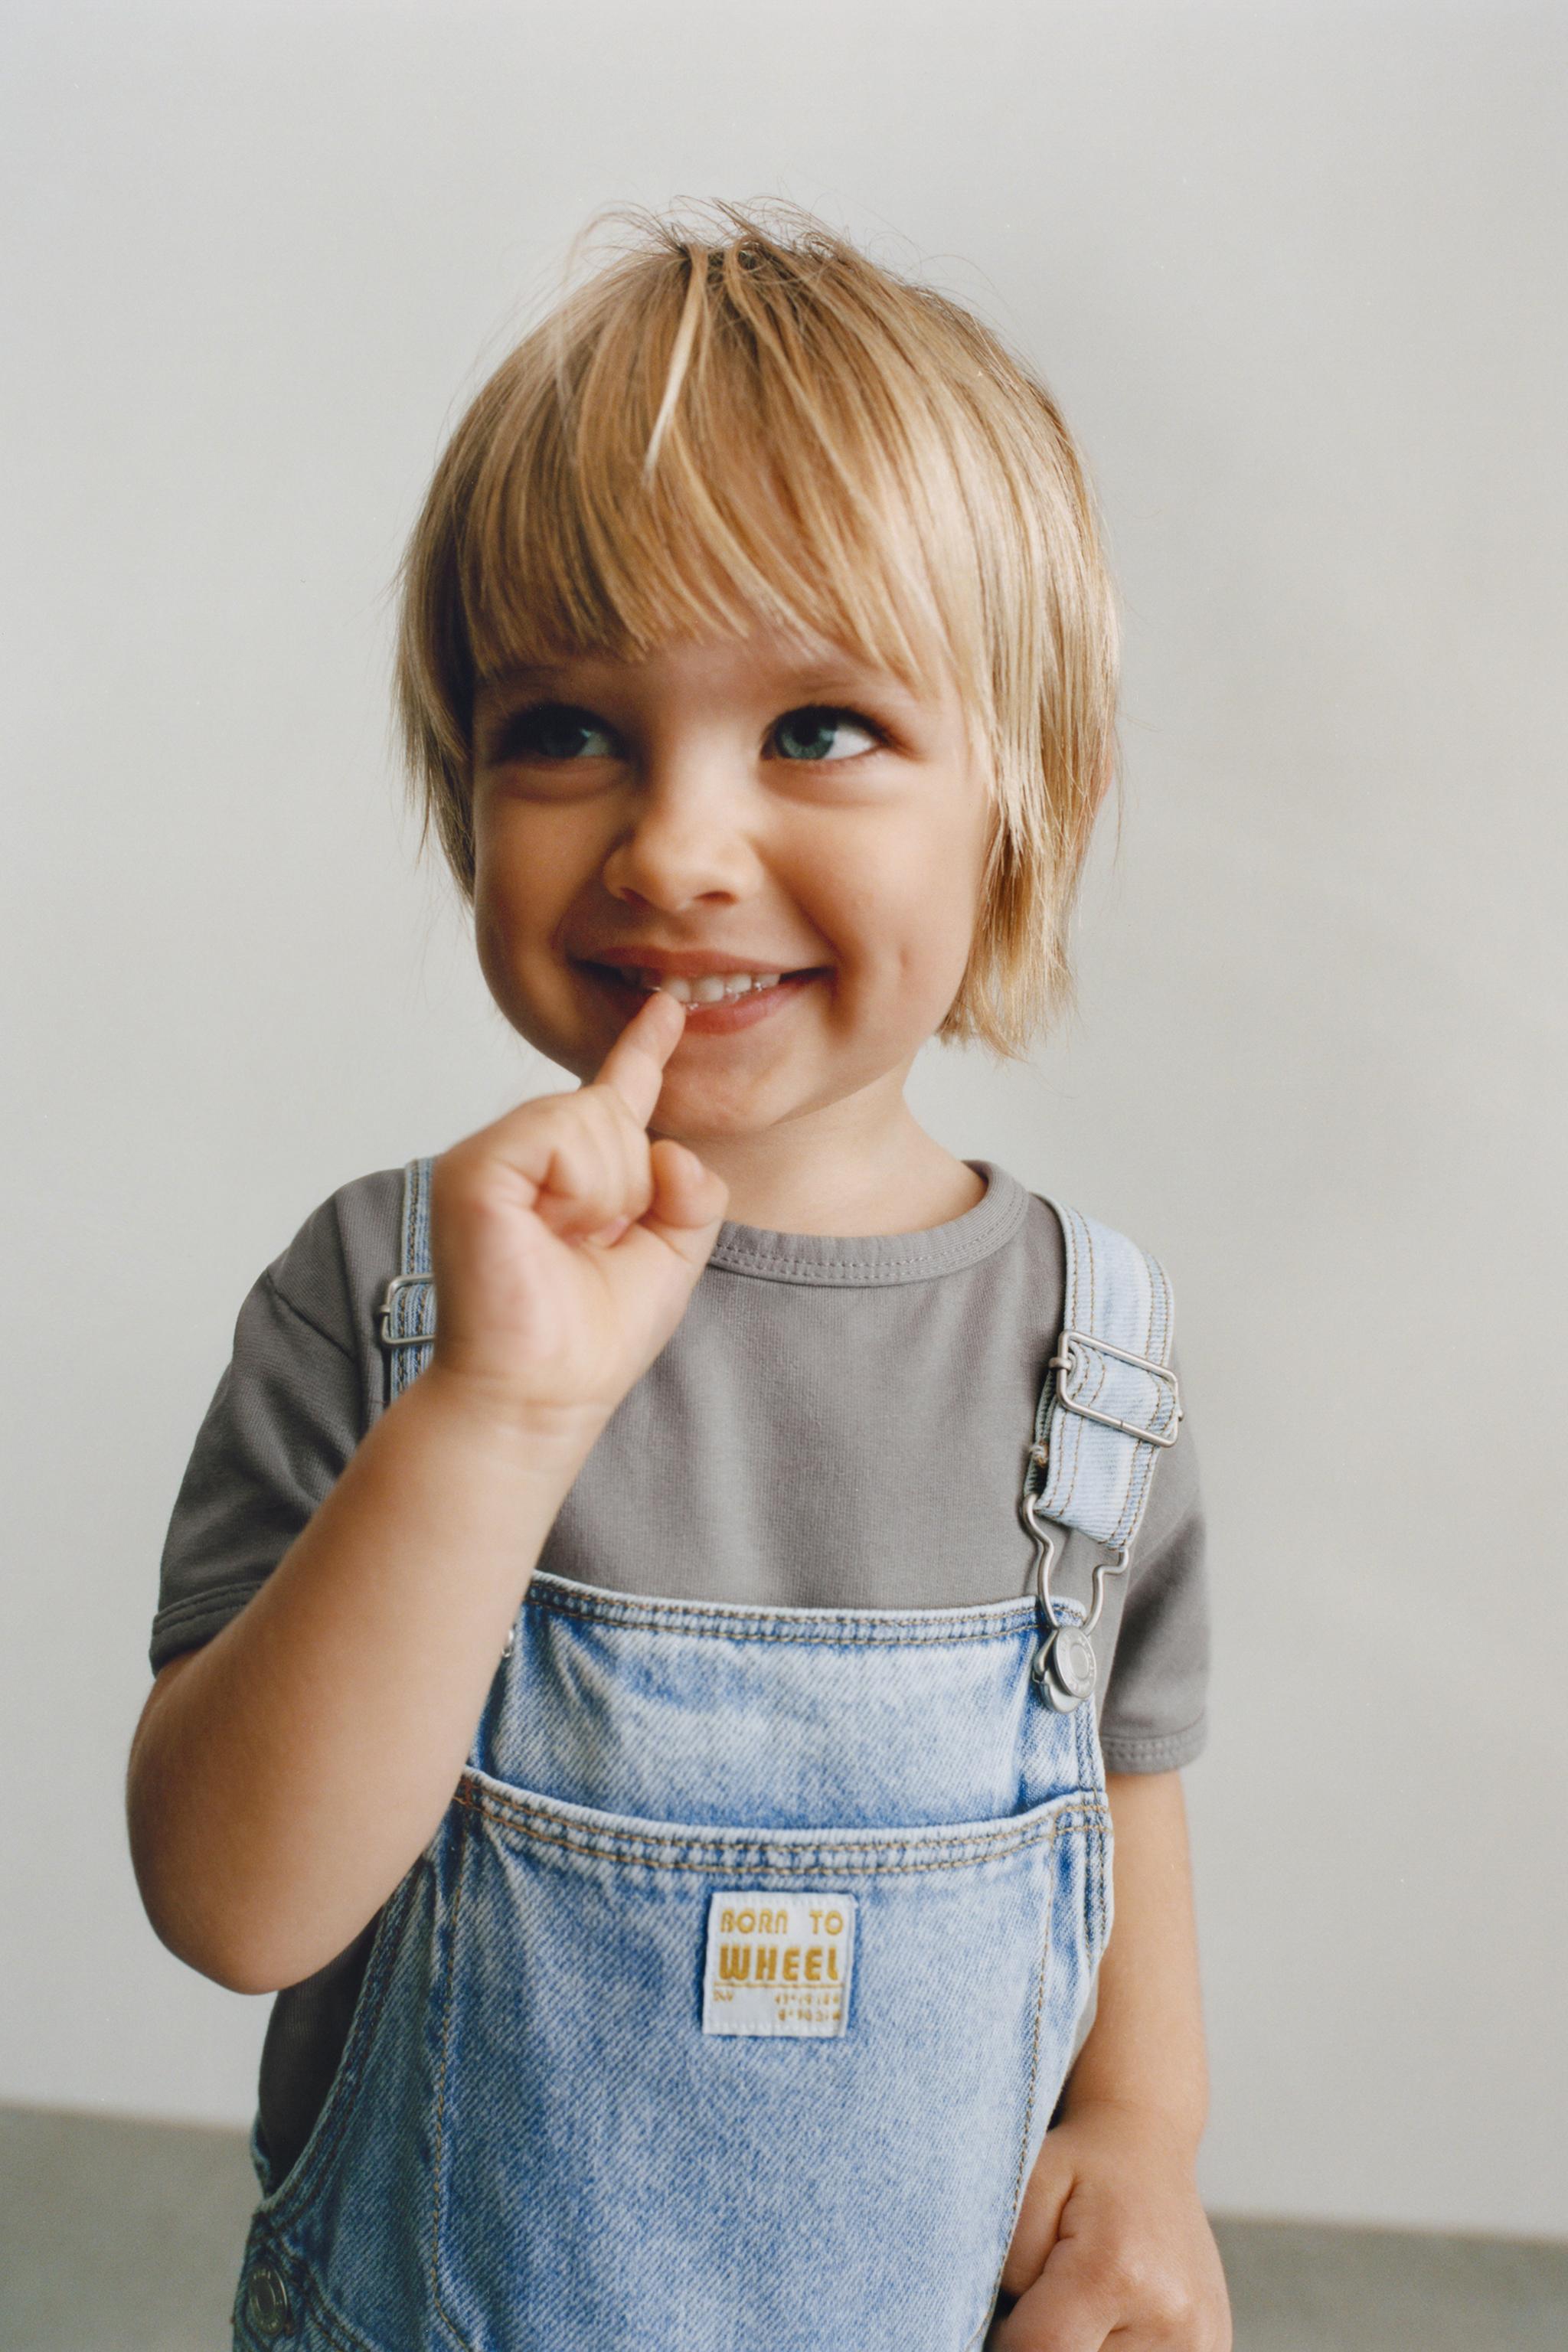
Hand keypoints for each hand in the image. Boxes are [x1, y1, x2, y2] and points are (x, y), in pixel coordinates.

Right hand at [426, 987, 727, 1434]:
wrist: (539, 1397)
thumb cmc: (590, 1340)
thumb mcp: (671, 1258)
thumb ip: (692, 1193)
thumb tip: (670, 1150)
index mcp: (567, 1171)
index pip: (612, 1095)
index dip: (642, 1049)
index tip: (667, 1007)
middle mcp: (521, 1152)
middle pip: (612, 1109)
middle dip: (630, 1185)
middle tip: (588, 1246)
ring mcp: (489, 1156)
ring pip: (591, 1115)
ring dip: (607, 1192)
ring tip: (566, 1243)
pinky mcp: (473, 1169)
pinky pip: (561, 1135)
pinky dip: (581, 1189)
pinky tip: (555, 1229)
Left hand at [991, 2100, 1230, 2350]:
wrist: (1149, 2144)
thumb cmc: (1080, 2163)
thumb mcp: (1026, 2187)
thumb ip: (1009, 2265)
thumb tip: (1005, 2334)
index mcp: (1117, 2271)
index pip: (1039, 2351)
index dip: (1010, 2337)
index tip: (1012, 2307)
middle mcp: (1170, 2317)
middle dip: (1049, 2340)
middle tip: (1049, 2294)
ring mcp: (1200, 2341)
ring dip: (1083, 2343)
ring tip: (1084, 2301)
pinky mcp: (1213, 2349)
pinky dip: (1114, 2346)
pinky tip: (1114, 2311)